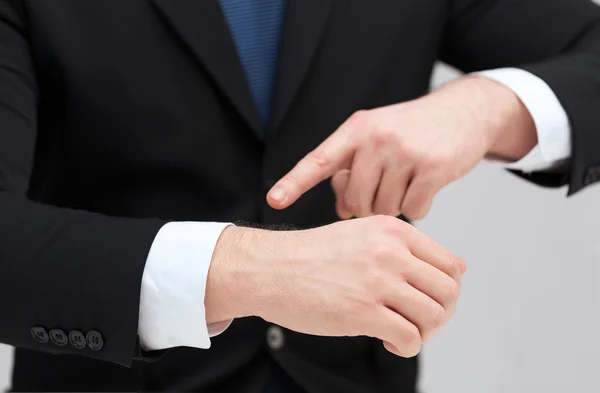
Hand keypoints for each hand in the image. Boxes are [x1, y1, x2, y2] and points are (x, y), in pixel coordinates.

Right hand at [206, 215, 465, 356]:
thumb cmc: (309, 256)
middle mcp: (390, 252)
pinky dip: (406, 347)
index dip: (446, 290)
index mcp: (392, 231)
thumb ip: (399, 248)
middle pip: (449, 292)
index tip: (427, 301)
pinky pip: (410, 338)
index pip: (451, 265)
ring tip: (401, 332)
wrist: (268, 268)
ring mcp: (377, 281)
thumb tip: (449, 272)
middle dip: (440, 314)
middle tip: (418, 321)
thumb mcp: (359, 234)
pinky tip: (388, 342)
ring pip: (434, 316)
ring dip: (424, 332)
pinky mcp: (363, 312)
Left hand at [267, 76, 535, 219]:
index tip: (274, 201)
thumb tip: (342, 211)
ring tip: (407, 182)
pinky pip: (414, 210)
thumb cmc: (412, 131)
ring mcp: (405, 152)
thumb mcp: (376, 140)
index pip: (319, 160)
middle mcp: (377, 138)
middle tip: (383, 191)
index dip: (294, 183)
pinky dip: (418, 207)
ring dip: (395, 206)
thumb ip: (353, 172)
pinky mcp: (433, 167)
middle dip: (367, 206)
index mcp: (356, 130)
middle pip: (355, 200)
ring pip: (385, 209)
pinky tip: (424, 188)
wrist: (464, 112)